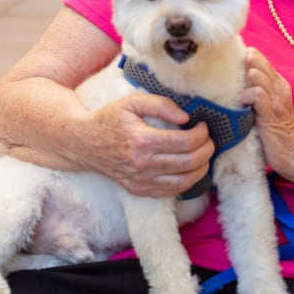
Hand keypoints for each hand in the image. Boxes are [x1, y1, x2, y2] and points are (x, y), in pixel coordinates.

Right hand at [87, 93, 214, 197]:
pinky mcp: (138, 190)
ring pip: (184, 182)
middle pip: (189, 163)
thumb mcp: (132, 102)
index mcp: (142, 140)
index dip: (202, 134)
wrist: (83, 143)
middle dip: (207, 151)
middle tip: (210, 140)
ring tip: (205, 155)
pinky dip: (187, 182)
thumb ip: (161, 104)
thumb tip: (186, 117)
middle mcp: (142, 164)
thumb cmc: (109, 119)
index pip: (185, 142)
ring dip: (202, 169)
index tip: (204, 126)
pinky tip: (191, 170)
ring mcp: (140, 180)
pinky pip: (170, 192)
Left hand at [240, 47, 293, 182]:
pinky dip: (247, 96)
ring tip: (238, 93)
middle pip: (256, 60)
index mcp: (277, 82)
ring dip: (244, 82)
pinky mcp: (271, 114)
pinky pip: (257, 95)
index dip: (243, 58)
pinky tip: (242, 104)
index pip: (258, 57)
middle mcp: (278, 87)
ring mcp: (276, 99)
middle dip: (241, 66)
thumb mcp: (267, 105)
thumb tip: (232, 79)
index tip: (230, 66)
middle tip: (231, 78)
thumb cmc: (275, 130)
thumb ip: (256, 89)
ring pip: (256, 75)